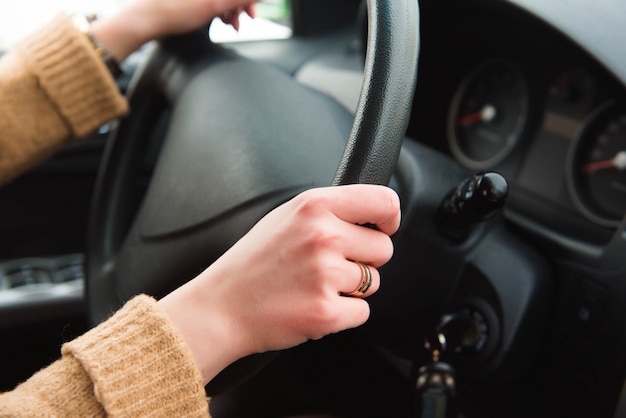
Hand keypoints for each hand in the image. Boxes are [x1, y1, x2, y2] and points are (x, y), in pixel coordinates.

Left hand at [90, 0, 257, 61]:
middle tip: (244, 20)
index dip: (247, 1)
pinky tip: (222, 21)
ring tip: (231, 25)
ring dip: (231, 9)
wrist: (146, 20)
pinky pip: (212, 0)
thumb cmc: (174, 12)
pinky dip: (220, 9)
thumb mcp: (213, 5)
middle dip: (239, 4)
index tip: (251, 11)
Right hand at [158, 185, 400, 383]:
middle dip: (365, 260)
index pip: (383, 201)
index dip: (389, 217)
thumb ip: (328, 211)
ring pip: (373, 281)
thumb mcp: (286, 217)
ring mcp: (325, 275)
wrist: (221, 307)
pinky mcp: (327, 311)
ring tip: (313, 285)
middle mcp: (323, 236)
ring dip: (351, 288)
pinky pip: (362, 311)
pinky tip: (312, 304)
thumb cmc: (253, 263)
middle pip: (384, 248)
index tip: (384, 227)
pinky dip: (343, 314)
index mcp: (314, 206)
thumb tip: (373, 213)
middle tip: (329, 266)